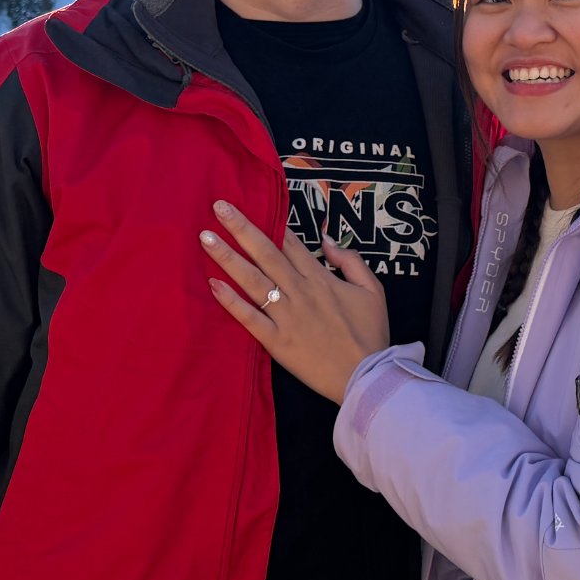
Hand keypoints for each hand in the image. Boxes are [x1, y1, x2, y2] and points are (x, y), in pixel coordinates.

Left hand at [202, 200, 390, 404]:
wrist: (367, 375)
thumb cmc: (370, 333)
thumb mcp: (373, 290)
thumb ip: (351, 261)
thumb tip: (326, 240)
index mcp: (321, 278)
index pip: (290, 244)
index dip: (270, 222)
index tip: (250, 204)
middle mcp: (300, 291)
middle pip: (266, 253)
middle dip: (242, 228)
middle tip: (219, 207)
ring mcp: (286, 316)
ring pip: (252, 280)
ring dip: (228, 257)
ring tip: (206, 237)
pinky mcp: (276, 341)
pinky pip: (250, 318)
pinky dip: (231, 301)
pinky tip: (213, 285)